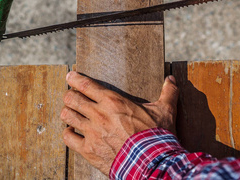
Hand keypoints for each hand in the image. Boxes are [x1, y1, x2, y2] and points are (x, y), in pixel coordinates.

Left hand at [60, 71, 178, 175]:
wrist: (151, 163)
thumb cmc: (156, 136)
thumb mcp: (165, 111)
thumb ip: (168, 93)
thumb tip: (172, 79)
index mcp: (113, 101)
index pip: (86, 85)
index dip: (75, 78)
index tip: (70, 75)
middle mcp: (98, 114)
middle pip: (72, 98)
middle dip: (69, 94)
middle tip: (71, 94)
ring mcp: (91, 133)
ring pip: (67, 116)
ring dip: (67, 112)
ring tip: (70, 111)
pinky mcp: (88, 150)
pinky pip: (68, 138)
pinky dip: (68, 133)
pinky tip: (72, 131)